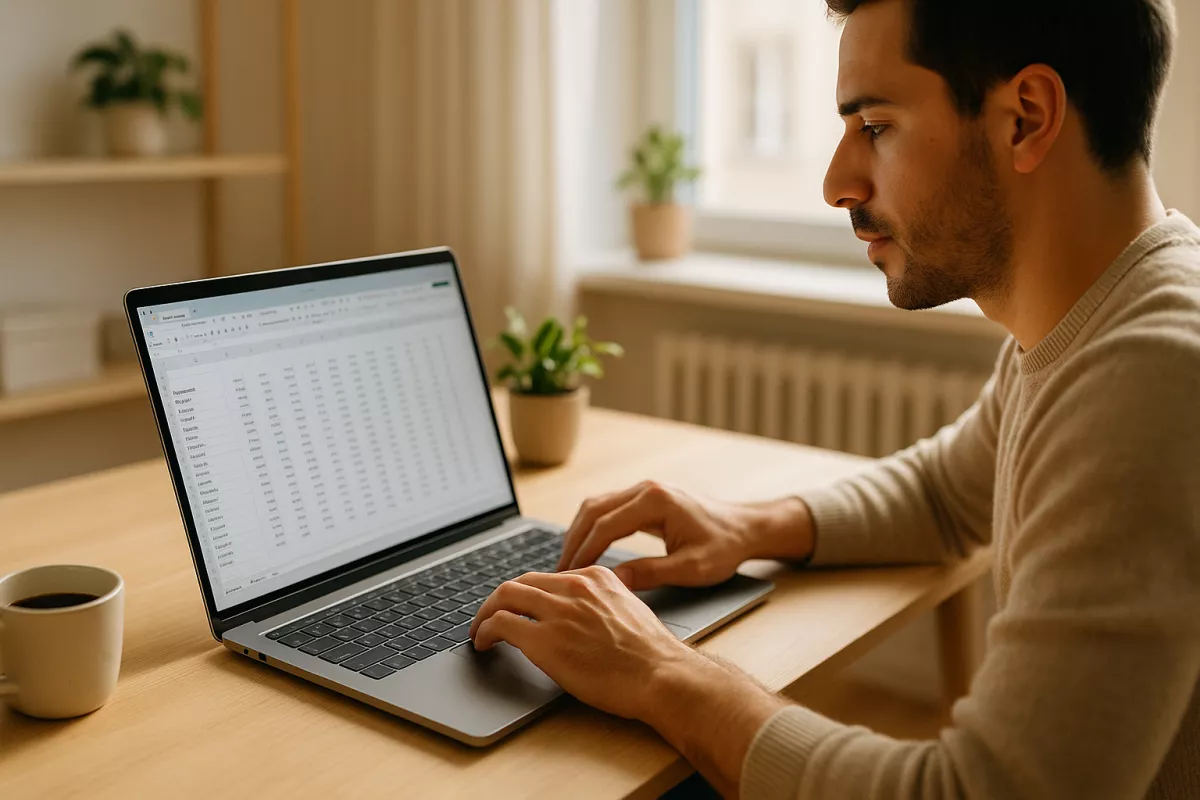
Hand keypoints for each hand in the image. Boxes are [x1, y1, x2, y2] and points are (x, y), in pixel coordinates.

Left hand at [469, 566, 788, 794]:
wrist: (661, 675)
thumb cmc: (652, 656)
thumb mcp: (628, 610)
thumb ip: (601, 604)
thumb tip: (579, 619)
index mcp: (595, 578)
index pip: (547, 577)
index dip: (526, 593)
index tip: (518, 607)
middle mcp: (574, 587)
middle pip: (521, 582)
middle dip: (499, 599)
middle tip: (488, 617)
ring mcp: (558, 611)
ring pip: (504, 597)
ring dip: (485, 614)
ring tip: (480, 631)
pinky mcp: (544, 640)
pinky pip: (501, 625)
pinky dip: (485, 631)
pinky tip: (484, 644)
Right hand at [556, 481, 814, 590]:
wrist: (746, 528)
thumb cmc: (724, 548)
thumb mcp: (690, 568)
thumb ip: (649, 573)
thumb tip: (612, 582)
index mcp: (655, 501)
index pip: (605, 524)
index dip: (584, 551)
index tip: (570, 576)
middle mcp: (645, 489)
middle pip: (593, 510)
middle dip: (573, 541)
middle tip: (558, 572)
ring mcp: (644, 491)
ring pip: (596, 506)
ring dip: (578, 532)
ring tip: (567, 563)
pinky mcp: (645, 499)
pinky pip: (608, 508)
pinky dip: (592, 528)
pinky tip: (585, 549)